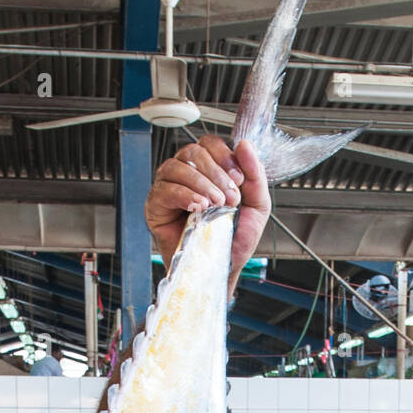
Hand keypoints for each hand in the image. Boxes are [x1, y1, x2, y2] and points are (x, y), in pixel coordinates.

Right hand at [145, 135, 271, 289]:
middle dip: (215, 172)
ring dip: (201, 183)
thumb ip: (255, 174)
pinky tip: (198, 208)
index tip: (238, 180)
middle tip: (229, 198)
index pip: (210, 144)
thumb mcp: (256, 206)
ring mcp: (169, 188)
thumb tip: (245, 144)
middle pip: (193, 151)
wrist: (221, 269)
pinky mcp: (156, 206)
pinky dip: (184, 195)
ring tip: (214, 205)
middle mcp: (186, 174)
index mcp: (208, 170)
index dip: (224, 156)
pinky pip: (165, 189)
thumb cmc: (233, 240)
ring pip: (177, 166)